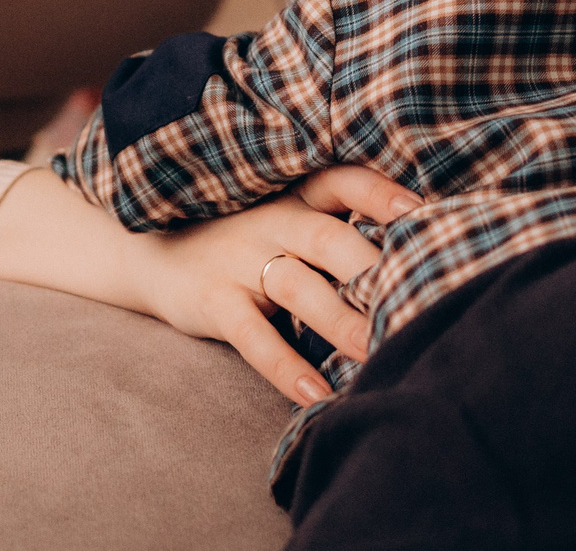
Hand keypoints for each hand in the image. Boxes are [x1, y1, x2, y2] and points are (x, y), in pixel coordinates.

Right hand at [120, 166, 418, 407]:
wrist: (152, 251)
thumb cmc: (244, 234)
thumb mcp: (285, 215)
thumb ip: (338, 224)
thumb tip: (420, 248)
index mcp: (296, 194)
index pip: (342, 182)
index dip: (380, 193)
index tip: (422, 209)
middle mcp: (272, 220)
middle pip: (328, 238)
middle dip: (371, 267)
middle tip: (417, 294)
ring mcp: (240, 260)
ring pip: (299, 288)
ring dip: (341, 321)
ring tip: (377, 351)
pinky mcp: (215, 301)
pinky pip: (254, 337)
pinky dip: (286, 366)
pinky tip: (317, 392)